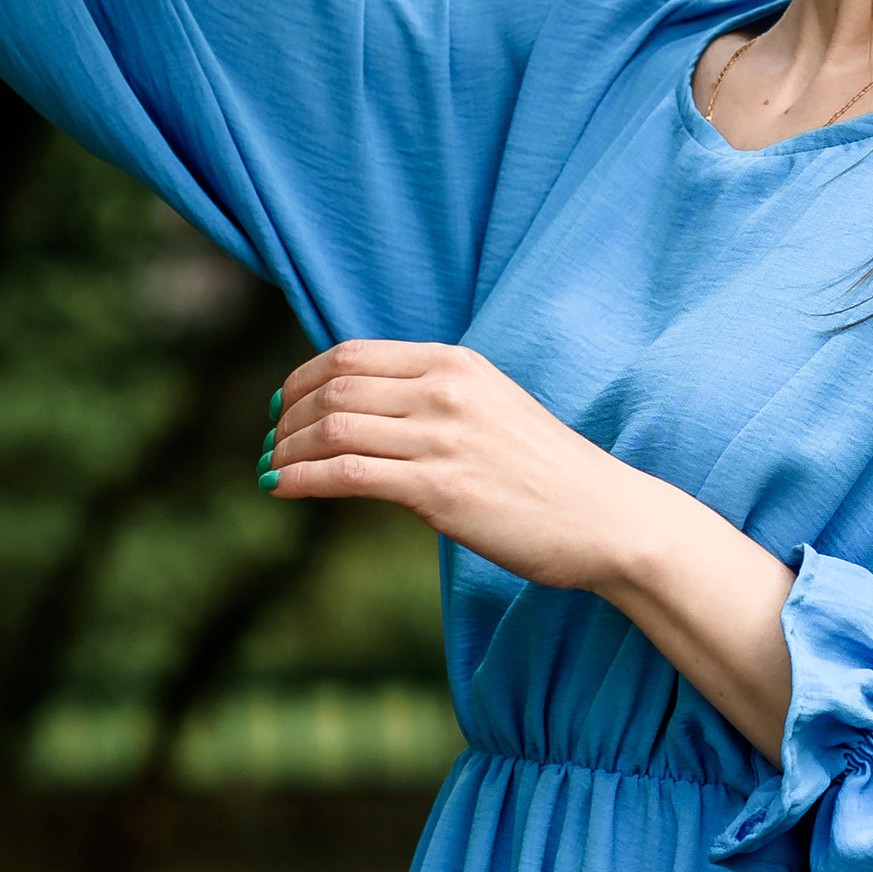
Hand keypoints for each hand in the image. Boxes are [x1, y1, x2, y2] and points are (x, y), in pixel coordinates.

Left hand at [263, 339, 666, 592]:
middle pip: (334, 386)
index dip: (303, 377)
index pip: (354, 354)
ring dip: (285, 449)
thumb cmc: (548, 474)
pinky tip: (281, 489)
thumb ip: (436, 402)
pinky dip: (302, 479)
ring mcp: (443, 437)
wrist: (605, 518)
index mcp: (458, 364)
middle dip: (286, 415)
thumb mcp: (492, 411)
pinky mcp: (439, 489)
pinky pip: (347, 473)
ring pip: (332, 427)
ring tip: (269, 469)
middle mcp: (447, 390)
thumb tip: (366, 415)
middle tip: (267, 441)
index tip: (281, 403)